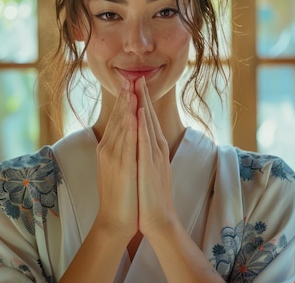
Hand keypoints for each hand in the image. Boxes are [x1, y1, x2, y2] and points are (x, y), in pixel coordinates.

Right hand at [95, 79, 138, 240]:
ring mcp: (114, 157)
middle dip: (124, 97)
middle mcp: (108, 149)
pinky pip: (127, 142)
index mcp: (108, 148)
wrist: (115, 219)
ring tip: (131, 88)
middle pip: (117, 118)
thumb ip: (120, 150)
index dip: (123, 102)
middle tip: (129, 77)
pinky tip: (133, 114)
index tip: (128, 85)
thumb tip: (125, 137)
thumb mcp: (117, 168)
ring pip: (121, 126)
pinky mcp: (122, 166)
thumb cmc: (120, 196)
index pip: (117, 120)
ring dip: (126, 106)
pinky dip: (130, 126)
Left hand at [135, 77, 178, 236]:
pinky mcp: (150, 165)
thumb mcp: (147, 168)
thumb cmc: (150, 196)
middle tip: (138, 76)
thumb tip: (139, 140)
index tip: (136, 85)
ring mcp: (155, 156)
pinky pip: (146, 141)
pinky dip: (143, 125)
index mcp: (154, 149)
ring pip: (148, 124)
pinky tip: (141, 112)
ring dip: (143, 103)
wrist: (157, 219)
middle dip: (143, 96)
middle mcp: (156, 149)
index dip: (142, 102)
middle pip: (150, 118)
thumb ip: (145, 152)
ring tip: (138, 85)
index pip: (147, 120)